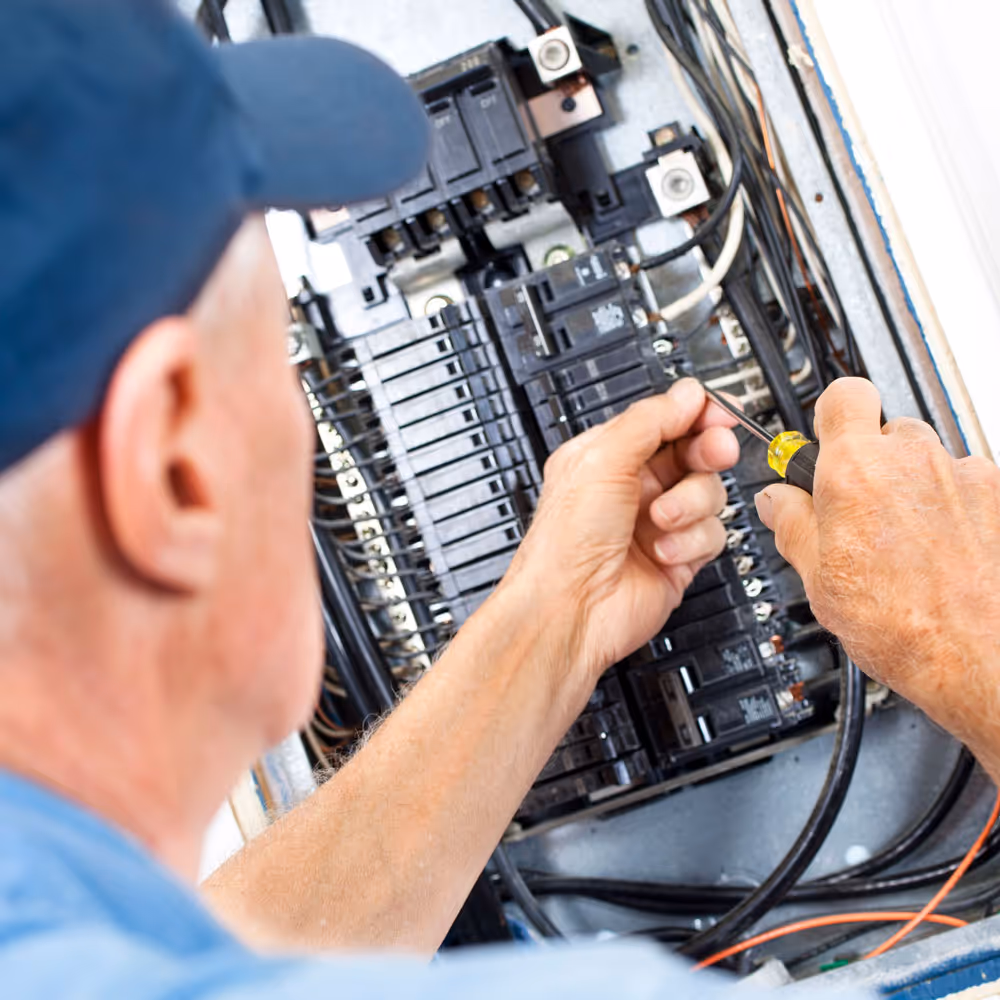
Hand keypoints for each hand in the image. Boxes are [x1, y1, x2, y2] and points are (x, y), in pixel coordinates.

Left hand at [502, 378, 738, 683]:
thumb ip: (650, 421)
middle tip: (716, 450)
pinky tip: (663, 551)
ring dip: (689, 505)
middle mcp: (633, 486)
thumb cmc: (565, 543)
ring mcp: (659, 522)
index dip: (696, 413)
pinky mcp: (680, 556)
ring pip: (709, 492)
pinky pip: (712, 534)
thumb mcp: (602, 460)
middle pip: (695, 451)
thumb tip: (688, 394)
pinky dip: (691, 541)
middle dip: (708, 450)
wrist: (570, 610)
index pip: (665, 420)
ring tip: (660, 520)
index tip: (718, 412)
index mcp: (608, 455)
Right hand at [755, 377, 999, 771]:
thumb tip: (777, 502)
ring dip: (913, 489)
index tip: (825, 443)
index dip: (831, 416)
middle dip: (871, 464)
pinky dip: (953, 511)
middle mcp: (913, 459)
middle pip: (886, 431)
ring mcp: (964, 475)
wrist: (984, 660)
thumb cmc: (906, 626)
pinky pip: (967, 487)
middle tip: (859, 512)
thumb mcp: (819, 580)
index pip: (843, 395)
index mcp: (856, 471)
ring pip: (928, 462)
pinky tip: (942, 554)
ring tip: (905, 545)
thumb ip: (793, 525)